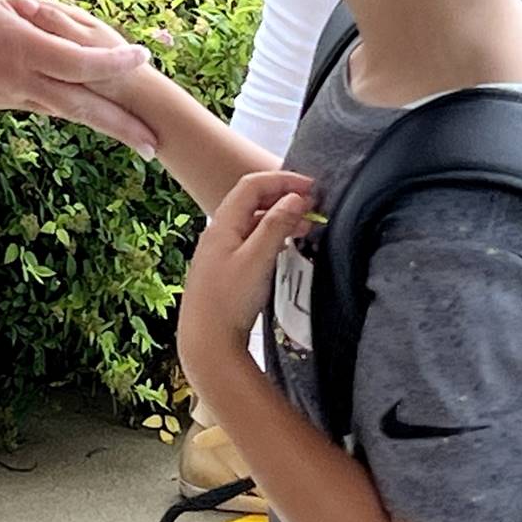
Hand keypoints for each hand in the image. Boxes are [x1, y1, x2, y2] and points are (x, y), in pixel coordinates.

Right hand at [0, 0, 158, 156]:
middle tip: (156, 145)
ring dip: (96, 123)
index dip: (117, 62)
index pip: (81, 62)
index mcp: (19, 47)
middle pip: (80, 108)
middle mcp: (17, 80)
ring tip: (129, 135)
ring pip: (60, 112)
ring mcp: (4, 95)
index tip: (145, 57)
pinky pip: (37, 105)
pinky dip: (64, 108)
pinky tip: (79, 109)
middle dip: (121, 127)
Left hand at [177, 169, 311, 376]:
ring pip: (253, 221)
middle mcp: (218, 232)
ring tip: (308, 225)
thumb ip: (276, 226)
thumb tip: (296, 197)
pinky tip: (287, 245)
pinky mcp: (226, 268)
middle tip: (314, 205)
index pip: (251, 185)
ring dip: (280, 216)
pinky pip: (252, 239)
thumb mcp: (257, 259)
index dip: (282, 180)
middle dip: (284, 196)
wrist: (206, 341)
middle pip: (252, 200)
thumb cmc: (229, 300)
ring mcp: (221, 250)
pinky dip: (272, 234)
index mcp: (222, 224)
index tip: (312, 187)